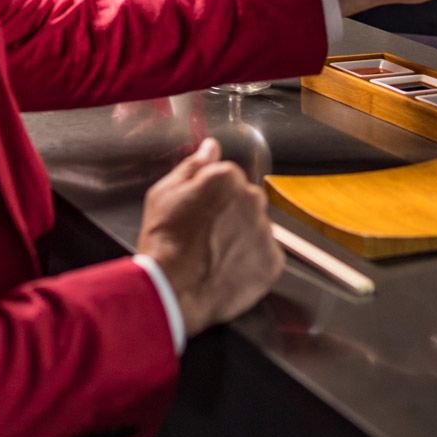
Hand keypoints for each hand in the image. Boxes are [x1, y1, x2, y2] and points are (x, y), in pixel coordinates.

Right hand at [136, 137, 282, 335]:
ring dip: (241, 237)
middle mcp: (252, 199)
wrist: (171, 289)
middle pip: (246, 201)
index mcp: (227, 178)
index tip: (199, 212)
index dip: (211, 197)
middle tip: (205, 235)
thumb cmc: (163, 241)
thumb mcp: (165, 193)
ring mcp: (265, 231)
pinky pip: (265, 255)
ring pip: (256, 228)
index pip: (229, 178)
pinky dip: (251, 262)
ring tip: (214, 255)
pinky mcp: (272, 262)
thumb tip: (211, 147)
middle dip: (230, 214)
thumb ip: (193, 166)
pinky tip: (227, 269)